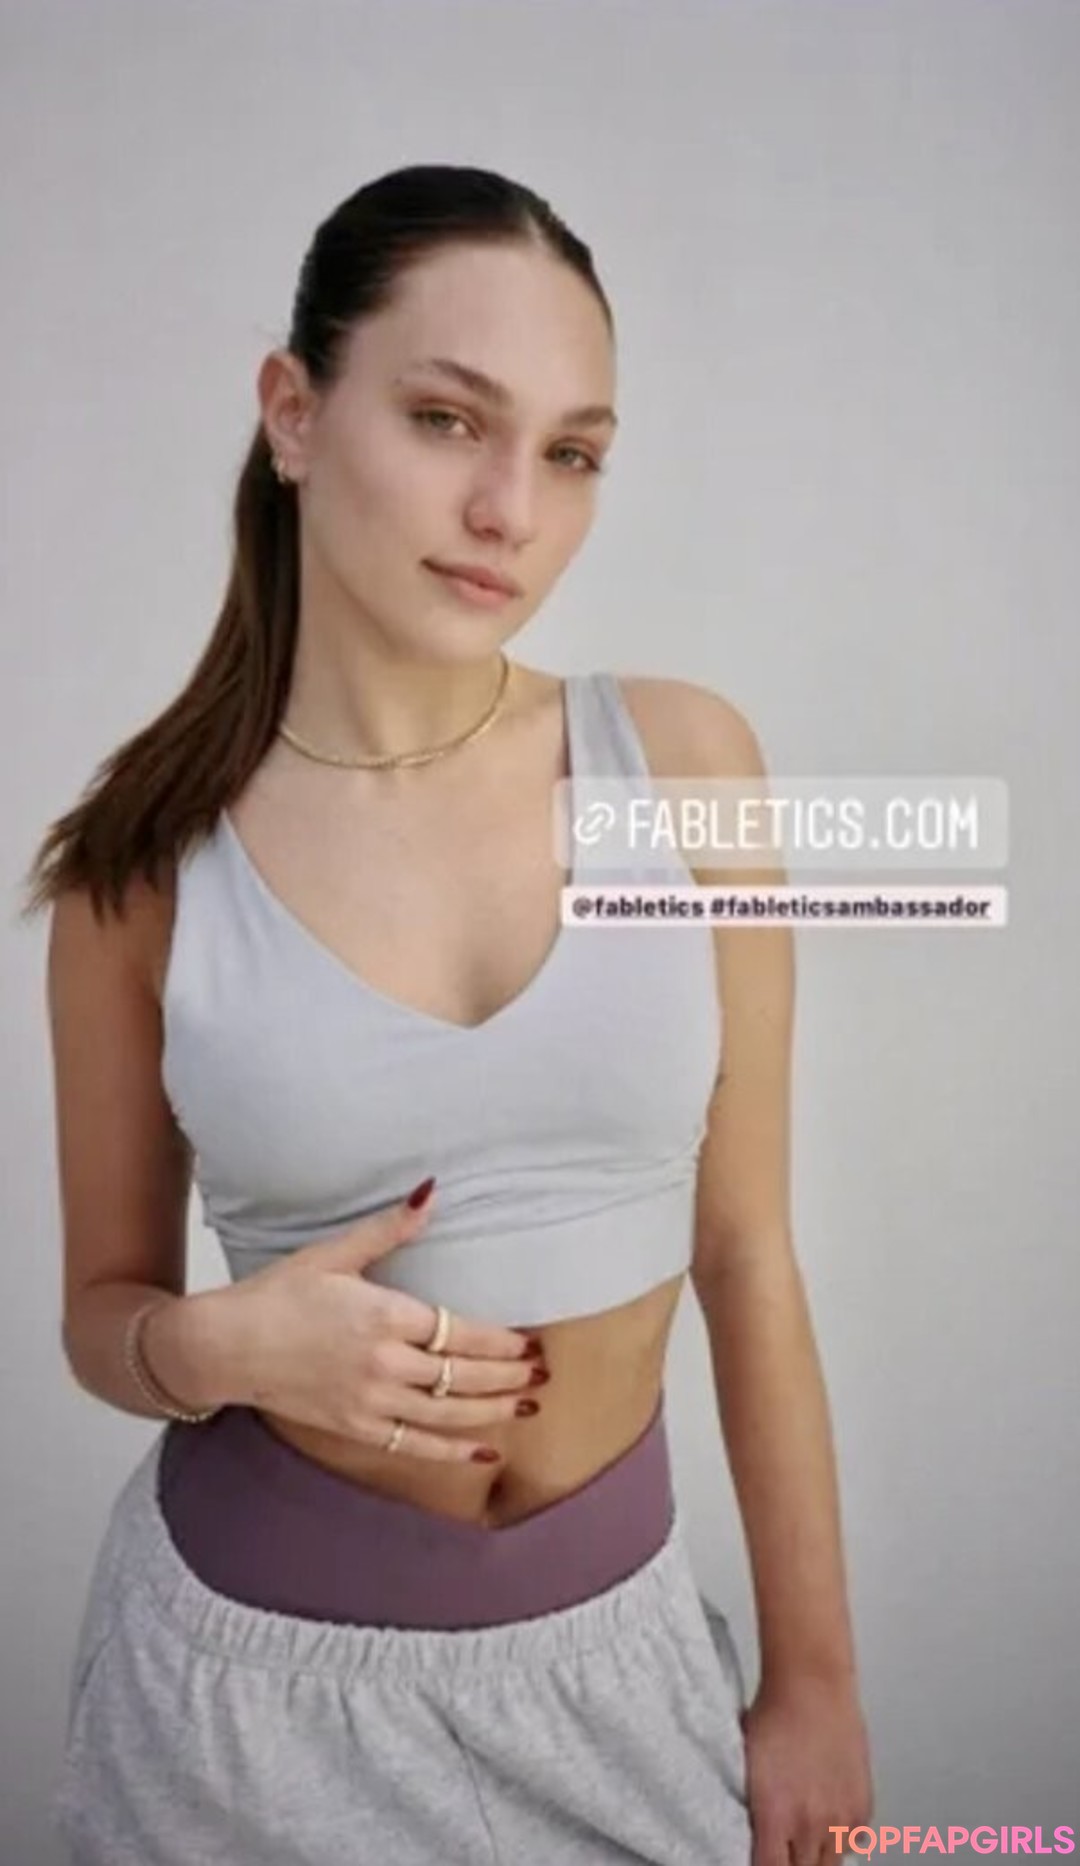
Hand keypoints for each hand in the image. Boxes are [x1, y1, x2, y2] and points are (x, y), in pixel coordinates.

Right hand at [214, 1184, 541, 1461]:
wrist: (225, 1346)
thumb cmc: (277, 1295)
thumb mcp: (333, 1254)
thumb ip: (388, 1230)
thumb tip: (430, 1192)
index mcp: (384, 1316)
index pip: (461, 1332)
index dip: (501, 1342)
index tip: (529, 1342)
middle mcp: (385, 1363)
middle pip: (464, 1375)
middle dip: (508, 1376)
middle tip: (541, 1373)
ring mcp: (371, 1402)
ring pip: (449, 1413)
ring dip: (493, 1411)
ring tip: (527, 1404)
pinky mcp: (356, 1428)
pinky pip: (416, 1445)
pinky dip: (454, 1450)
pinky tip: (486, 1450)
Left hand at [739, 1671, 874, 1865]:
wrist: (811, 1684)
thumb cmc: (775, 1713)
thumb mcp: (746, 1767)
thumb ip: (754, 1810)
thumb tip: (753, 1829)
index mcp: (775, 1816)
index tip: (763, 1860)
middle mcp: (811, 1824)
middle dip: (792, 1864)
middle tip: (786, 1851)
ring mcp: (840, 1816)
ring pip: (832, 1864)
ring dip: (818, 1857)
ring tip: (808, 1844)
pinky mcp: (862, 1804)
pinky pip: (855, 1842)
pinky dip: (843, 1840)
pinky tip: (831, 1826)